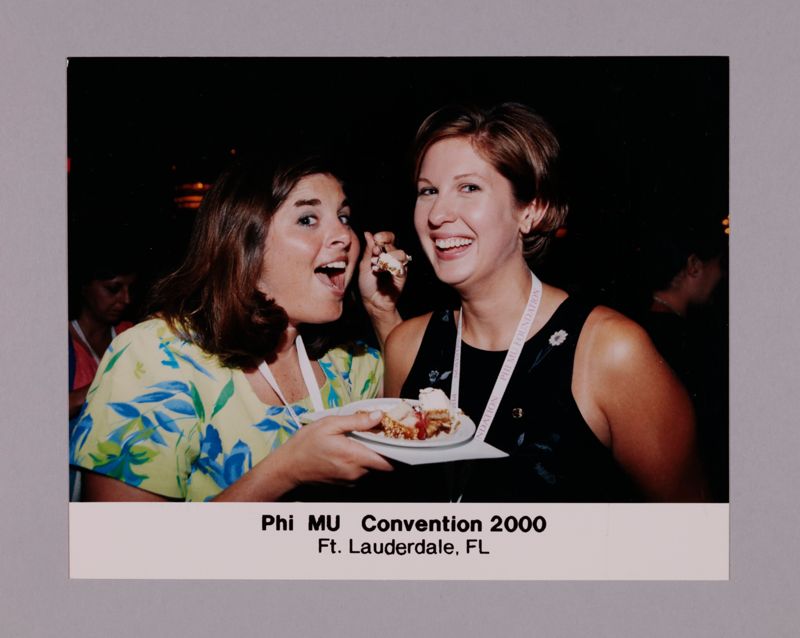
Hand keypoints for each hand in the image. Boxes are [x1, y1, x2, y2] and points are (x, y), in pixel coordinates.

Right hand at [272, 411, 393, 486]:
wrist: (288, 467)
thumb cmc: (305, 444)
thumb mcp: (329, 424)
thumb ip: (357, 421)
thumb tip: (378, 416)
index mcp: (354, 456)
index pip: (389, 462)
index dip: (399, 451)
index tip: (399, 438)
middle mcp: (356, 472)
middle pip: (384, 465)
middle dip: (387, 451)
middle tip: (383, 435)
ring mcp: (351, 480)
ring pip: (374, 469)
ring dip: (374, 456)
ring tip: (366, 440)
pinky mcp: (346, 483)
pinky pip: (362, 473)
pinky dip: (363, 462)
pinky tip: (354, 450)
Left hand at [358, 231, 408, 345]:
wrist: (372, 301)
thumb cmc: (366, 284)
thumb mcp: (364, 265)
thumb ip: (368, 250)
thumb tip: (368, 233)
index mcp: (381, 252)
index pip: (387, 237)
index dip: (382, 236)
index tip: (375, 239)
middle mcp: (391, 256)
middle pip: (394, 241)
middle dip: (383, 245)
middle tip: (375, 253)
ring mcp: (398, 265)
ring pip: (400, 252)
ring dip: (388, 257)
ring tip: (378, 267)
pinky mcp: (402, 274)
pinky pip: (402, 265)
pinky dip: (392, 267)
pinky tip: (384, 272)